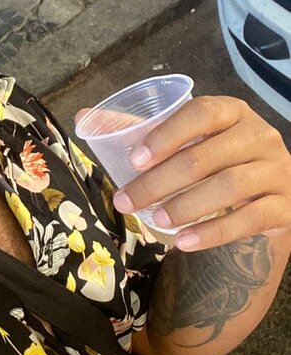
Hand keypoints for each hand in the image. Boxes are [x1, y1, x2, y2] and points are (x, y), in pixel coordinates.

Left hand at [77, 96, 290, 250]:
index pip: (200, 113)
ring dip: (184, 207)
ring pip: (228, 188)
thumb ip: (139, 130)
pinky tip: (183, 243)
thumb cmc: (213, 163)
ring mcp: (277, 170)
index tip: (133, 161)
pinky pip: (249, 220)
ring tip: (154, 221)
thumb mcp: (185, 142)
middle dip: (158, 183)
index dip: (165, 135)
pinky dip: (212, 233)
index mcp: (232, 112)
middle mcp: (260, 135)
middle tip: (124, 202)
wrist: (265, 198)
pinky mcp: (285, 206)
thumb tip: (83, 117)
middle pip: (204, 158)